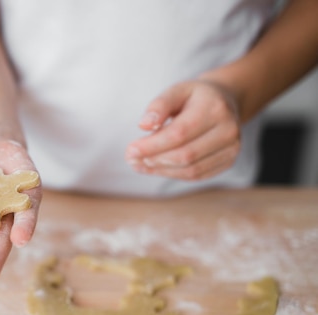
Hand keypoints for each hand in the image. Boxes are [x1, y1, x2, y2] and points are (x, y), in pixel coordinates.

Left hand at [125, 79, 240, 180]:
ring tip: (140, 164)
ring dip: (161, 170)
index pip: (179, 134)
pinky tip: (155, 168)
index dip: (152, 146)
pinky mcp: (228, 161)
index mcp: (214, 109)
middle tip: (131, 159)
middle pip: (185, 155)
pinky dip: (172, 174)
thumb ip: (159, 105)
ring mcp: (232, 149)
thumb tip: (143, 125)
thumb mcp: (176, 91)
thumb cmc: (194, 97)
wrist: (225, 101)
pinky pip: (196, 175)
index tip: (130, 149)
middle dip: (154, 160)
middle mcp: (228, 130)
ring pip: (190, 170)